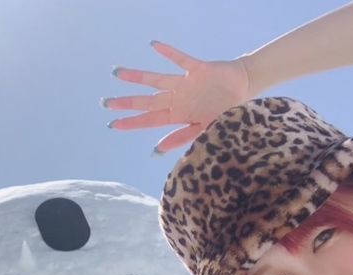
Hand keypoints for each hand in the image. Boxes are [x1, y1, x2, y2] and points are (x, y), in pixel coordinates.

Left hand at [104, 41, 251, 152]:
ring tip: (117, 72)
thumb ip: (180, 138)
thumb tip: (156, 150)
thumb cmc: (227, 112)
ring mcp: (185, 83)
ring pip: (157, 79)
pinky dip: (169, 52)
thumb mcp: (204, 129)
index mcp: (178, 115)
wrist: (246, 89)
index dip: (132, 122)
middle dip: (127, 102)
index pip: (149, 119)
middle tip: (105, 103)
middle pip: (147, 101)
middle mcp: (177, 99)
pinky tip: (154, 45)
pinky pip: (181, 59)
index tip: (112, 124)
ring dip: (138, 76)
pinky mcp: (198, 69)